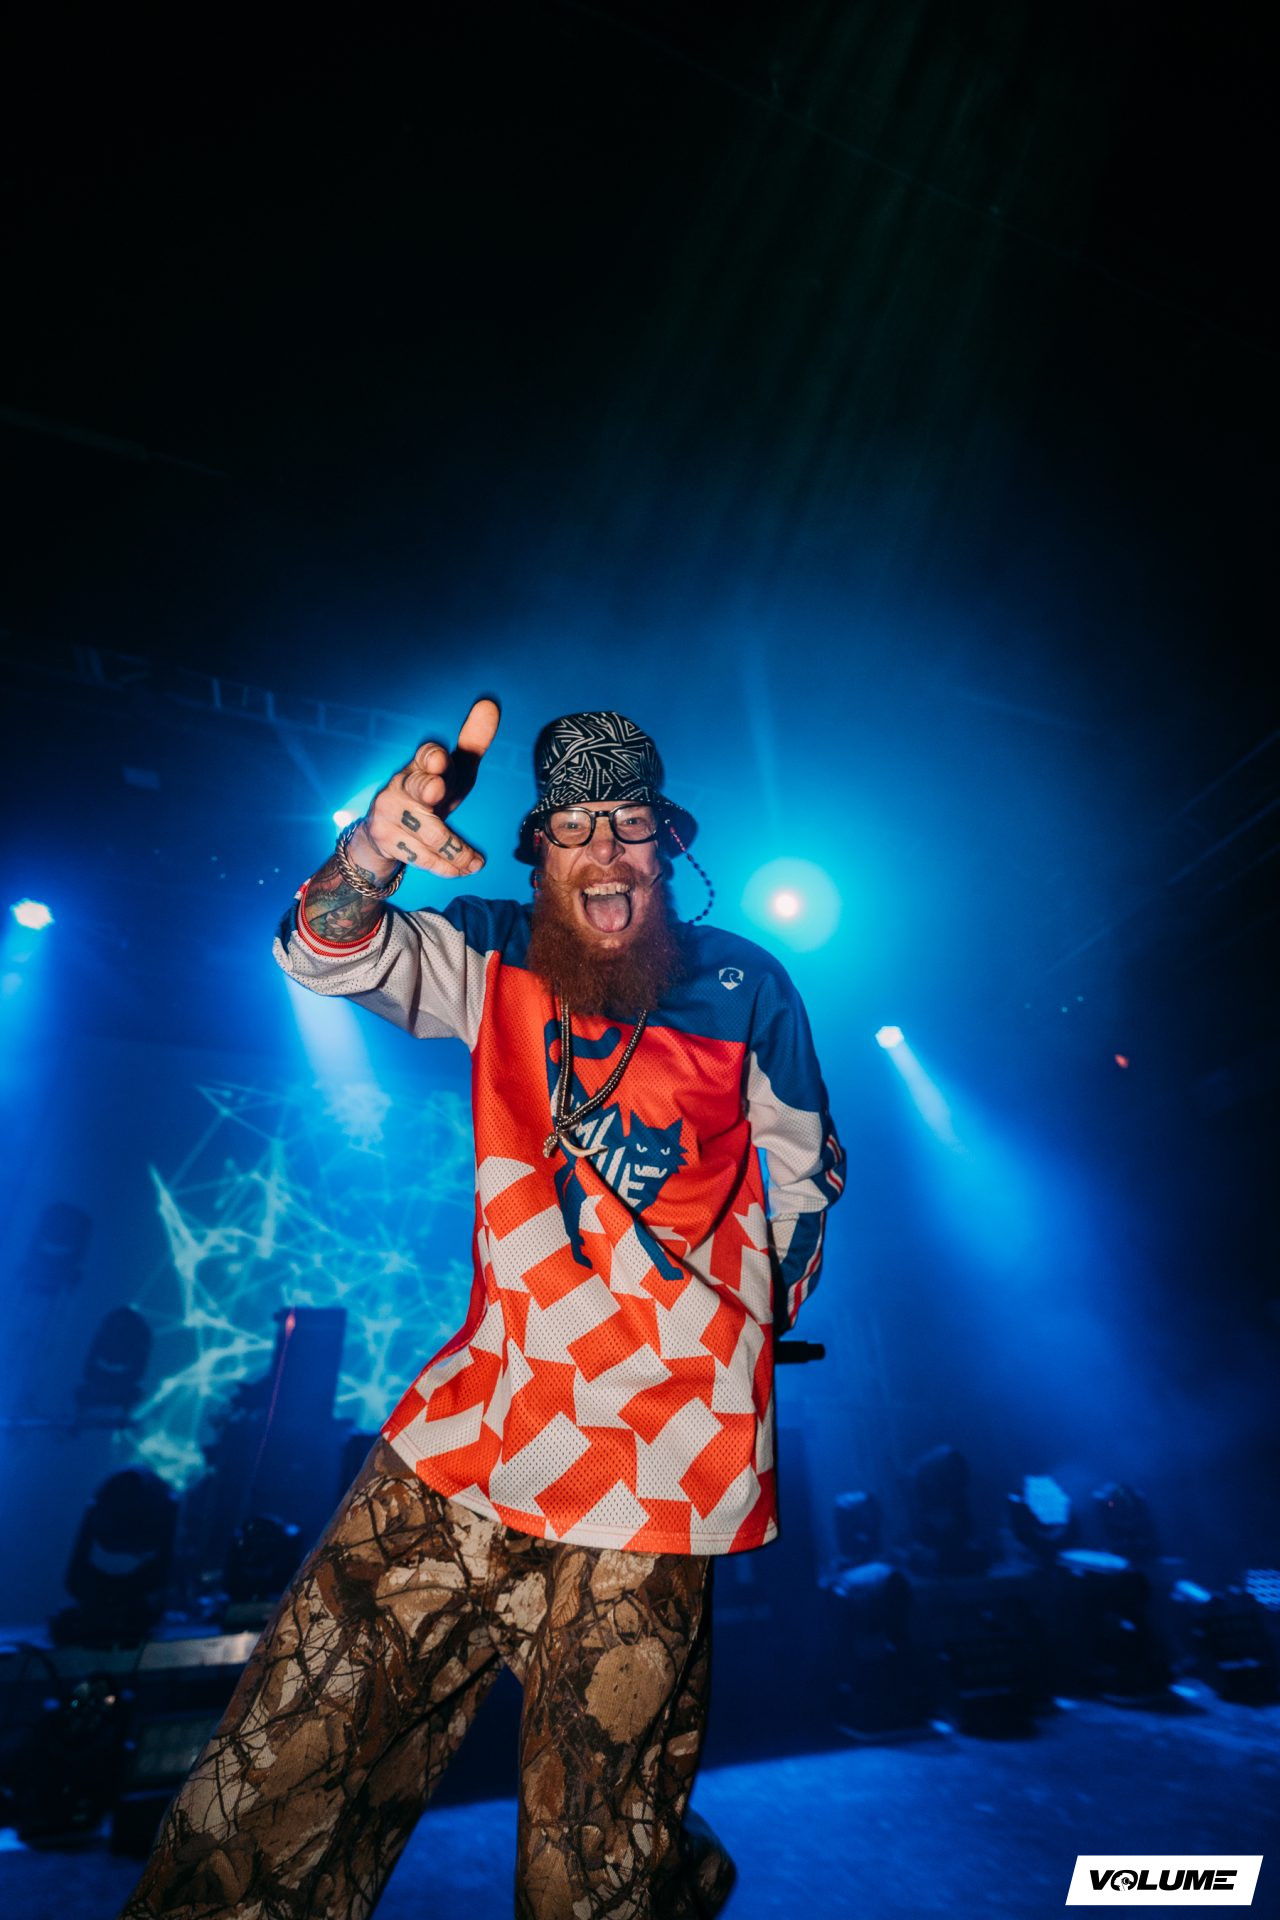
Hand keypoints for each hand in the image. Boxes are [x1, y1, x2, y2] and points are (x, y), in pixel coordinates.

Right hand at [357, 697, 500, 878]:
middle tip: (437, 788)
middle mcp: (403, 785)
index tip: (439, 760)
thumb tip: (490, 704)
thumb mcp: (452, 772)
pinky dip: (448, 866)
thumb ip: (471, 743)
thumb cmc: (429, 797)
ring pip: (430, 833)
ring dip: (457, 850)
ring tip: (475, 863)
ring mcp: (391, 813)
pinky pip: (423, 857)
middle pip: (416, 786)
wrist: (384, 834)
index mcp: (421, 765)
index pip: (426, 756)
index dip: (432, 759)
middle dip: (426, 787)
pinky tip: (466, 869)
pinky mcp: (387, 840)